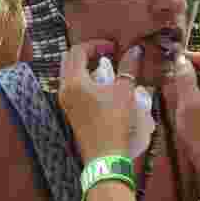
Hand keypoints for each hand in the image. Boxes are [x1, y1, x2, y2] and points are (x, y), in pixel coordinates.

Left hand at [58, 40, 140, 162]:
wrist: (105, 156)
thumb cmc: (115, 122)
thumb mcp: (124, 92)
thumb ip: (128, 68)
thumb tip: (135, 49)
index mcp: (74, 81)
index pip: (78, 51)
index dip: (96, 44)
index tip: (113, 48)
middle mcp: (64, 89)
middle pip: (70, 60)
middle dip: (87, 53)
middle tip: (107, 54)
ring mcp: (65, 102)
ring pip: (70, 74)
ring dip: (86, 67)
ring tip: (107, 70)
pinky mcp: (70, 111)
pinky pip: (73, 87)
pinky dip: (85, 80)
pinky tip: (102, 86)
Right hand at [164, 49, 199, 189]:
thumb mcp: (189, 105)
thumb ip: (185, 79)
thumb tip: (180, 59)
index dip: (199, 55)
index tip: (181, 64)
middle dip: (195, 66)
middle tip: (176, 75)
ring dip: (195, 78)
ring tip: (178, 87)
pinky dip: (198, 88)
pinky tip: (186, 98)